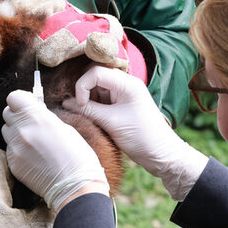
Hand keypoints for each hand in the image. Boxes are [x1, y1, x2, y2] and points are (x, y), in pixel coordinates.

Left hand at [2, 90, 108, 212]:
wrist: (75, 187)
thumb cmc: (77, 157)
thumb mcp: (65, 129)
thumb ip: (45, 118)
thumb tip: (36, 113)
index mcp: (38, 118)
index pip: (13, 98)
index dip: (20, 100)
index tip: (28, 104)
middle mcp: (22, 131)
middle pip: (7, 113)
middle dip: (17, 115)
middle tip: (30, 122)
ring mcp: (15, 148)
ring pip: (6, 132)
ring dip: (16, 133)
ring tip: (33, 141)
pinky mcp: (13, 164)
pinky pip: (10, 149)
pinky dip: (19, 150)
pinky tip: (34, 156)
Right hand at [63, 66, 207, 200]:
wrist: (162, 154)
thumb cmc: (141, 137)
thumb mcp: (110, 122)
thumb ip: (87, 110)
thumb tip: (65, 103)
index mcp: (127, 84)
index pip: (95, 72)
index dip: (82, 86)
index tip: (80, 104)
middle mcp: (126, 85)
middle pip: (96, 77)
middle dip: (84, 91)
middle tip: (80, 108)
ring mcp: (124, 94)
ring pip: (97, 88)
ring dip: (88, 99)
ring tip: (87, 115)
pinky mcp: (122, 105)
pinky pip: (102, 99)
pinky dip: (94, 106)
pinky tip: (92, 117)